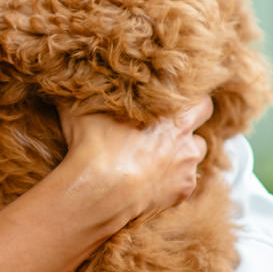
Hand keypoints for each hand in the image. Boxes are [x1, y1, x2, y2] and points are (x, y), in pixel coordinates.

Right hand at [53, 96, 212, 235]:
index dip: (190, 104)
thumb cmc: (94, 147)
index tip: (174, 106)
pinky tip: (149, 182)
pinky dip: (170, 183)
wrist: (99, 191)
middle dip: (188, 133)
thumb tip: (71, 76)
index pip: (202, 103)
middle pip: (201, 132)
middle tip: (166, 134)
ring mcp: (186, 171)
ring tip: (155, 160)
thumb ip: (89, 93)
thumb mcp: (83, 110)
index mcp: (174, 117)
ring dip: (179, 158)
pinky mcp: (180, 195)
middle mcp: (187, 144)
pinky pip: (182, 185)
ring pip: (193, 160)